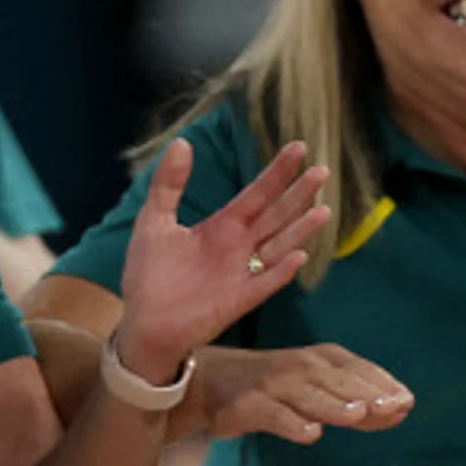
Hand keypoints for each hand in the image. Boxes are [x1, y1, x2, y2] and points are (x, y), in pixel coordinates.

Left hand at [113, 140, 330, 385]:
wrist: (143, 324)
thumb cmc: (149, 275)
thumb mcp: (154, 222)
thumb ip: (168, 184)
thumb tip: (182, 142)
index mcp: (222, 226)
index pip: (257, 193)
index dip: (278, 172)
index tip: (299, 147)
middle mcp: (239, 247)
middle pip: (276, 215)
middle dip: (297, 194)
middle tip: (322, 171)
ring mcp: (242, 273)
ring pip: (278, 246)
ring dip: (300, 230)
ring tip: (323, 210)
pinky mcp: (238, 300)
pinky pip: (265, 283)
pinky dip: (280, 271)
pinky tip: (297, 255)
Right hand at [193, 342, 414, 443]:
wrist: (211, 381)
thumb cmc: (275, 386)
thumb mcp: (318, 386)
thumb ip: (356, 400)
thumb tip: (402, 408)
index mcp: (321, 358)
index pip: (358, 370)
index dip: (383, 385)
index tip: (407, 402)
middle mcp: (300, 366)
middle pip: (338, 380)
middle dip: (367, 394)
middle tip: (392, 407)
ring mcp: (273, 384)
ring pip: (309, 394)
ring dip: (334, 404)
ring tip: (358, 415)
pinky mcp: (248, 404)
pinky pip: (273, 414)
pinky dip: (292, 422)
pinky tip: (310, 433)